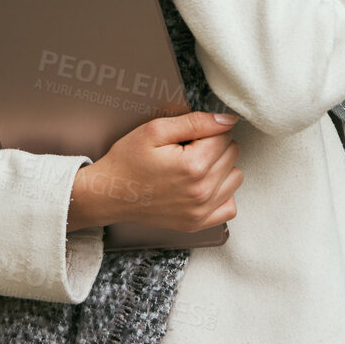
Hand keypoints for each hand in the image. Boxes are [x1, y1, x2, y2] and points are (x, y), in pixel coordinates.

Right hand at [66, 110, 243, 232]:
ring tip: (195, 166)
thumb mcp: (155, 130)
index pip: (225, 135)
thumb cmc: (128, 160)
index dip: (206, 130)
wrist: (109, 193)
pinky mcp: (197, 223)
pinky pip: (230, 206)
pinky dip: (222, 193)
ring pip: (235, 177)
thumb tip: (229, 120)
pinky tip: (204, 186)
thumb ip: (196, 122)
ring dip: (221, 168)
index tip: (187, 136)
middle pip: (232, 154)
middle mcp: (201, 191)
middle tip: (186, 150)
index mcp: (193, 165)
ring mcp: (200, 211)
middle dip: (214, 146)